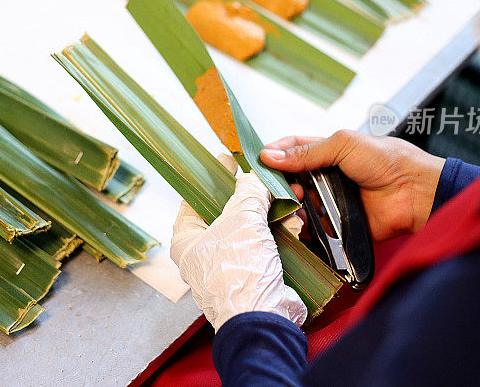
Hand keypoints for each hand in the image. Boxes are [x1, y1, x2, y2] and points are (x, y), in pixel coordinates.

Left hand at [170, 154, 306, 331]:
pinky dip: (278, 230)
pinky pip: (264, 244)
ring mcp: (230, 265)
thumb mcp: (242, 219)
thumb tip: (254, 179)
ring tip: (284, 192)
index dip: (212, 178)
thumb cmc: (239, 272)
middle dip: (248, 194)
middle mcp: (204, 254)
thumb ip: (248, 193)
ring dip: (268, 210)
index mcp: (186, 241)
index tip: (226, 161)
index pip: (194, 199)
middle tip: (260, 176)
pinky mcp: (253, 273)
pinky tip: (293, 216)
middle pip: (226, 213)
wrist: (263, 317)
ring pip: (248, 228)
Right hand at [260, 130, 444, 241]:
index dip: (274, 153)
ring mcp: (331, 201)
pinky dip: (304, 226)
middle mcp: (326, 176)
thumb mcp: (343, 145)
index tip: (259, 160)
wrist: (415, 193)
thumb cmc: (386, 160)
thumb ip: (306, 152)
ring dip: (293, 204)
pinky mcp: (337, 225)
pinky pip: (313, 228)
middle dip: (281, 182)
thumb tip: (269, 156)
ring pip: (299, 204)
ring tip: (300, 201)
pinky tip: (304, 221)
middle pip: (290, 179)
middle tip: (282, 185)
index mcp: (328, 151)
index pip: (292, 149)